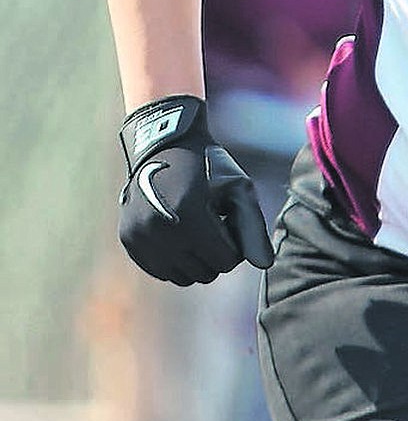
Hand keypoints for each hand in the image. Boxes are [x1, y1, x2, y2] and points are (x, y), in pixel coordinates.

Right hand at [118, 94, 274, 284]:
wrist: (166, 144)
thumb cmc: (210, 166)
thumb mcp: (239, 188)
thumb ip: (254, 226)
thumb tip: (266, 264)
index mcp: (189, 214)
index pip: (225, 261)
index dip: (237, 245)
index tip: (232, 222)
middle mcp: (159, 229)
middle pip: (205, 273)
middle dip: (217, 252)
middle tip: (216, 223)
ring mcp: (140, 237)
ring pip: (183, 277)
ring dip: (197, 259)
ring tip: (199, 227)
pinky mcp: (128, 240)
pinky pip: (161, 270)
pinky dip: (176, 259)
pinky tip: (180, 231)